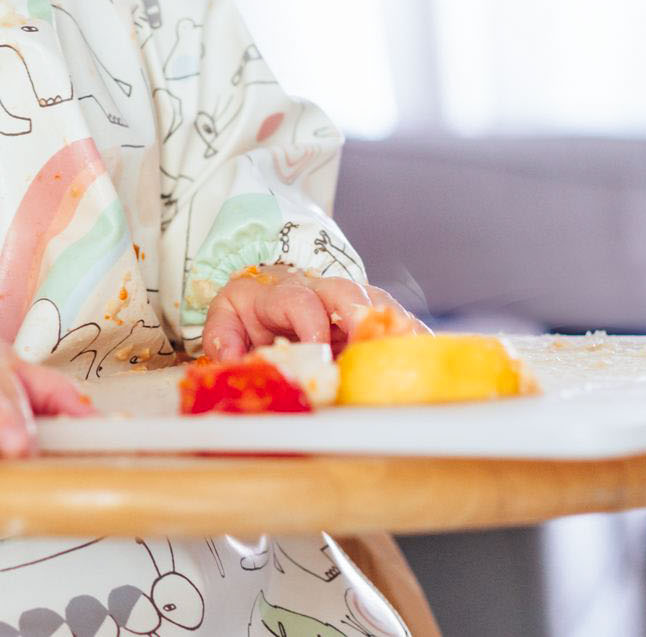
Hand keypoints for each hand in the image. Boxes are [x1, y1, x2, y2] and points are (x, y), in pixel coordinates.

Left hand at [202, 263, 425, 360]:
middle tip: (370, 345)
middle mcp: (319, 289)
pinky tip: (423, 353)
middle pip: (346, 292)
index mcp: (279, 292)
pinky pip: (396, 319)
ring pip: (377, 302)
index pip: (297, 299)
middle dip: (360, 316)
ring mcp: (349, 300)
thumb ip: (222, 336)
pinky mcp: (370, 313)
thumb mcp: (225, 318)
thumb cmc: (248, 312)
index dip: (310, 322)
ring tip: (407, 351)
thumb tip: (231, 355)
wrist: (267, 296)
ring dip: (393, 327)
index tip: (318, 351)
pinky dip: (411, 335)